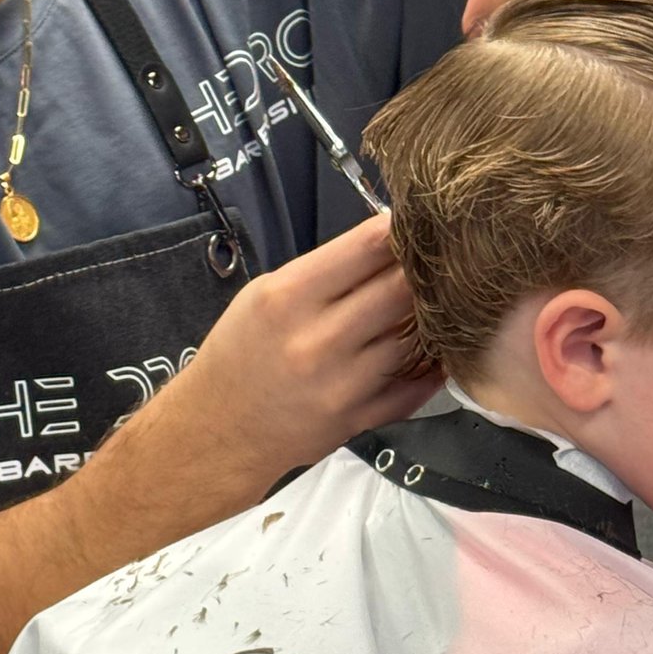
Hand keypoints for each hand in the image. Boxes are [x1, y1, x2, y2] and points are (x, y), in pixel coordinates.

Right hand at [173, 217, 439, 492]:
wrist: (218, 429)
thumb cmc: (240, 352)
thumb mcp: (265, 294)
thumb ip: (324, 272)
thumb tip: (386, 245)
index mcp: (288, 297)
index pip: (367, 248)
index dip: (400, 230)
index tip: (416, 224)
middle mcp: (318, 340)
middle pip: (401, 289)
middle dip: (422, 271)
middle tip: (434, 264)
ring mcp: (342, 385)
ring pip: (416, 337)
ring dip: (429, 317)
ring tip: (434, 305)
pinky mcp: (359, 419)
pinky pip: (416, 387)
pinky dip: (430, 366)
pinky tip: (434, 350)